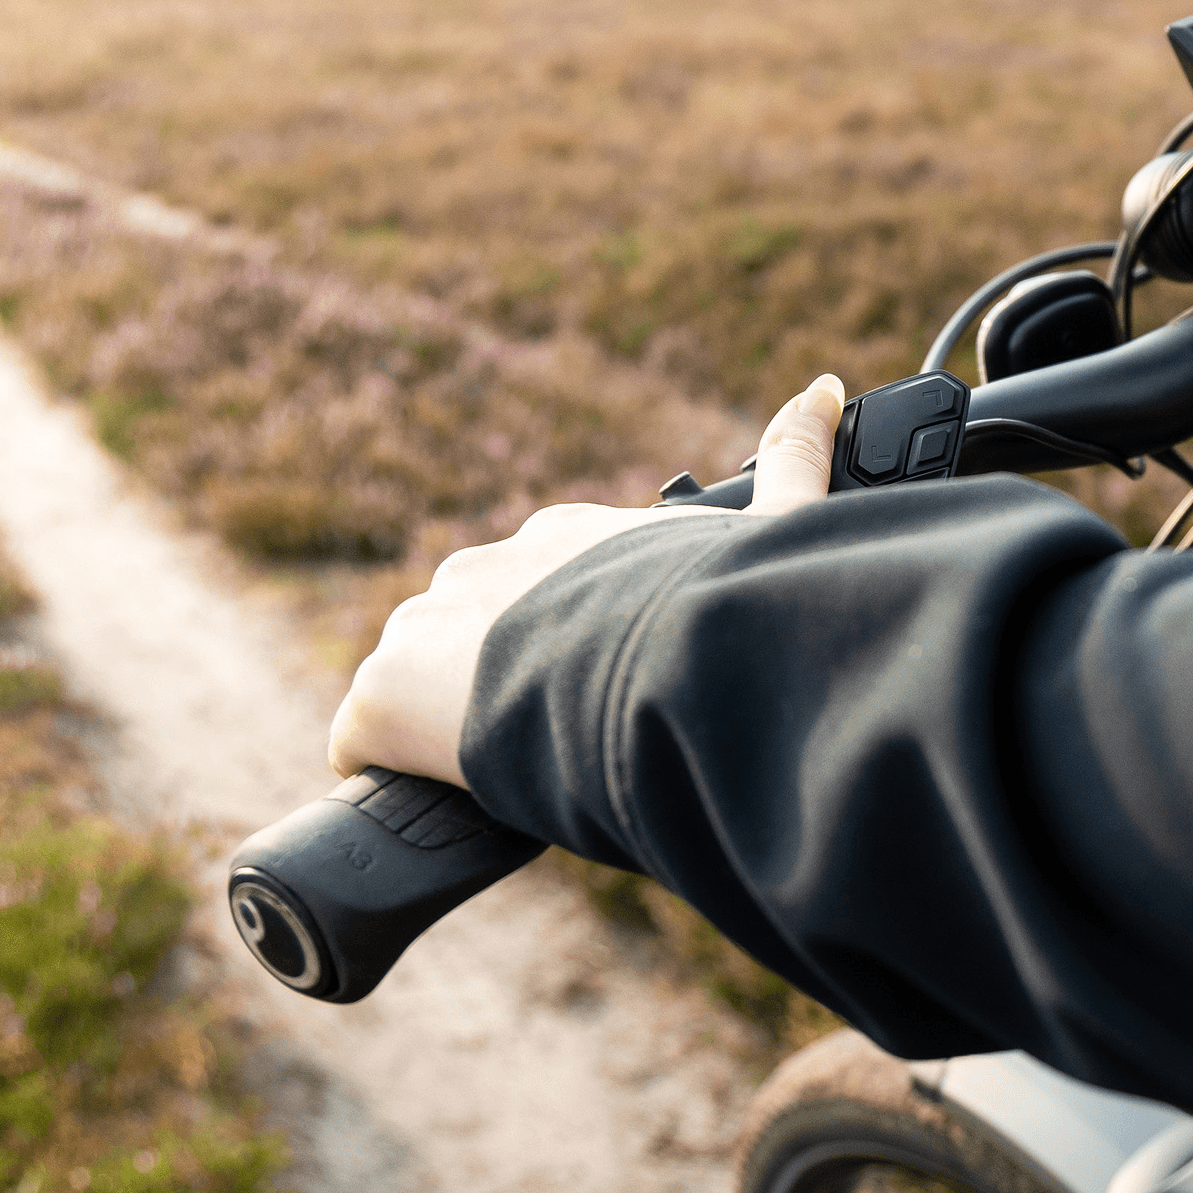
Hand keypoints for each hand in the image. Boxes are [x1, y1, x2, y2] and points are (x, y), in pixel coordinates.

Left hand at [325, 373, 848, 784]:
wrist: (656, 669)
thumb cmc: (717, 609)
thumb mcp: (766, 536)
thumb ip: (793, 461)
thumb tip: (827, 386)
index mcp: (572, 540)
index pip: (551, 590)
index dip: (576, 644)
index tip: (606, 685)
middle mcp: (489, 566)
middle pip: (476, 634)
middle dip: (507, 683)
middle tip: (564, 740)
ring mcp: (430, 623)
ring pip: (420, 679)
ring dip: (453, 725)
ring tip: (512, 775)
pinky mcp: (385, 691)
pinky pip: (366, 741)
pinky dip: (393, 772)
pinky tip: (438, 806)